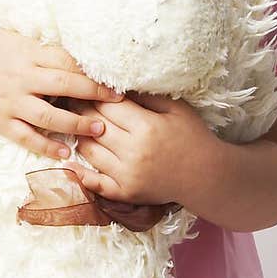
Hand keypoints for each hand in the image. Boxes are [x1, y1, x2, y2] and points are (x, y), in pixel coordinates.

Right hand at [0, 30, 125, 160]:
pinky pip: (27, 138)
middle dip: (93, 94)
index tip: (113, 78)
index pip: (66, 62)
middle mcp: (20, 78)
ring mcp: (10, 103)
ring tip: (99, 130)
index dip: (91, 71)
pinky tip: (66, 152)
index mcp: (26, 54)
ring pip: (48, 117)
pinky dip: (47, 146)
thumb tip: (76, 47)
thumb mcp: (12, 38)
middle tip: (118, 102)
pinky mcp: (1, 123)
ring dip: (76, 124)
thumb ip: (41, 45)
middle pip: (63, 86)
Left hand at [62, 90, 220, 206]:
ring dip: (79, 136)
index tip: (83, 87)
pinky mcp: (125, 192)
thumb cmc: (192, 137)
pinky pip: (95, 183)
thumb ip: (147, 96)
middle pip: (94, 125)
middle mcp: (134, 152)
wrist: (206, 176)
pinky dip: (80, 173)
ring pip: (89, 150)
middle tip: (70, 100)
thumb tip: (117, 84)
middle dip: (81, 111)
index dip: (93, 94)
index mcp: (146, 127)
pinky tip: (70, 162)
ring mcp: (127, 175)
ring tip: (74, 125)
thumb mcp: (176, 108)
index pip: (108, 106)